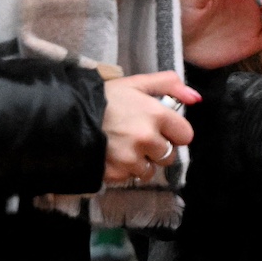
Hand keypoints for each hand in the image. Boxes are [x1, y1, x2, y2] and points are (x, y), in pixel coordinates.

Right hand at [102, 70, 198, 185]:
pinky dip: (124, 171)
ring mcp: (131, 158)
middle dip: (158, 149)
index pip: (185, 135)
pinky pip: (131, 178)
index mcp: (156, 114)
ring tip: (124, 148)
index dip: (174, 133)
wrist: (65, 117)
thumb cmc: (103, 98)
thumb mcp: (135, 83)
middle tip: (139, 138)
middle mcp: (147, 138)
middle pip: (169, 155)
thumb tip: (196, 98)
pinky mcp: (116, 173)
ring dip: (141, 163)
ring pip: (151, 170)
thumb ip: (169, 84)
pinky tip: (112, 156)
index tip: (161, 129)